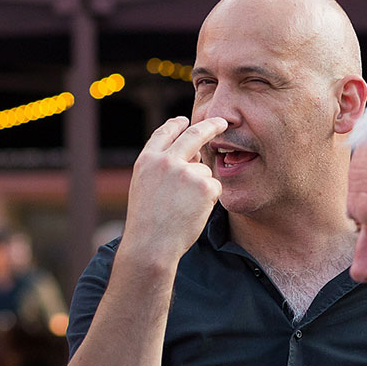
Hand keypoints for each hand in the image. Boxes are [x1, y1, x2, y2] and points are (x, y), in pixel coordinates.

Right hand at [120, 117, 227, 268]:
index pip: (164, 134)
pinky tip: (193, 212)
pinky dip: (209, 200)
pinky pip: (214, 187)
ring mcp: (186, 172)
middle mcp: (166, 161)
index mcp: (147, 160)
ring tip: (183, 208)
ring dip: (201, 188)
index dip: (176, 125)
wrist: (151, 245)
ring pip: (205, 171)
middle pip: (193, 135)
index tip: (185, 120)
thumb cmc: (147, 222)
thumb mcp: (144, 186)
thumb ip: (163, 168)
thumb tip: (193, 155)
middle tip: (222, 122)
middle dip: (211, 125)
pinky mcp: (204, 185)